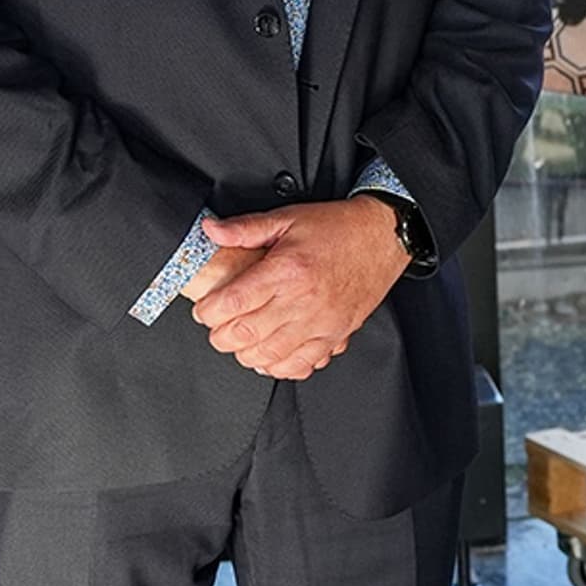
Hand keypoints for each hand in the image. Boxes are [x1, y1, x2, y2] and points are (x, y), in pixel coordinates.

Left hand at [187, 199, 408, 379]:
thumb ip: (245, 228)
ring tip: (241, 341)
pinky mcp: (335, 335)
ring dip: (246, 354)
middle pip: (245, 334)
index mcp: (286, 270)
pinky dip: (280, 367)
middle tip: (217, 327)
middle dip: (221, 337)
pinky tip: (270, 355)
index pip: (232, 303)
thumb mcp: (287, 218)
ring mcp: (320, 322)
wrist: (382, 237)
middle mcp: (303, 300)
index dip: (208, 312)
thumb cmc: (337, 228)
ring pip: (270, 356)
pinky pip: (302, 365)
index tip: (203, 310)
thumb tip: (210, 230)